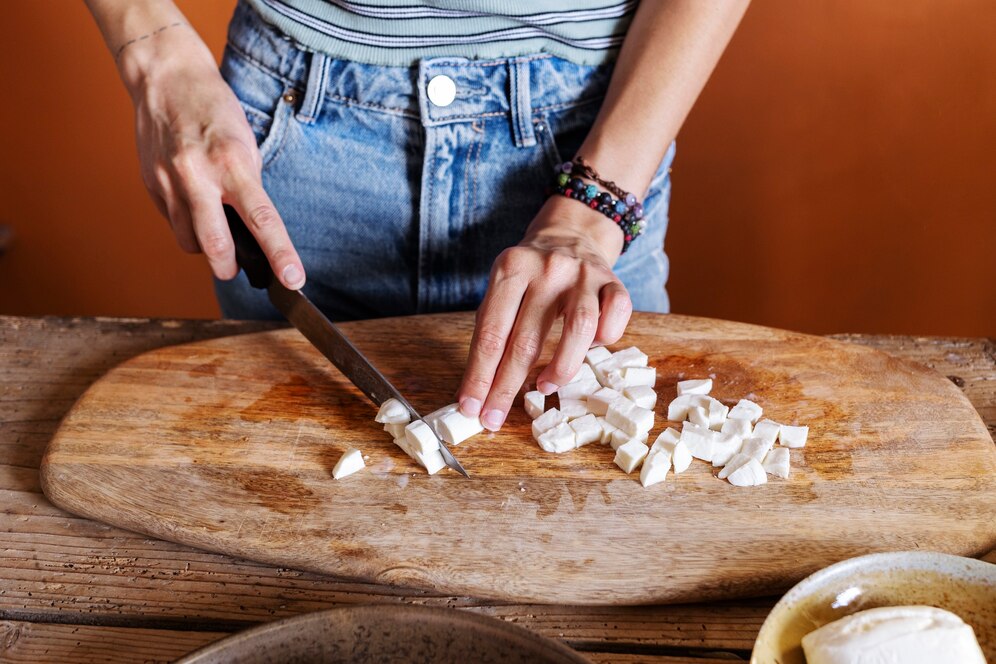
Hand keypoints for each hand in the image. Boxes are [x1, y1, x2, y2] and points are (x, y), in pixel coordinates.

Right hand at [121, 27, 303, 287]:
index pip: (263, 220)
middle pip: (215, 245)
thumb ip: (248, 186)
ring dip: (204, 244)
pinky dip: (186, 222)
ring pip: (189, 241)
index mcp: (232, 164)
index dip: (280, 255)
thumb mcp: (246, 144)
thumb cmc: (214, 110)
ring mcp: (169, 182)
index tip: (293, 279)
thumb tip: (254, 226)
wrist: (166, 78)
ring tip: (213, 223)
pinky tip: (192, 201)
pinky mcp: (149, 185)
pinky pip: (172, 222)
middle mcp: (198, 176)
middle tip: (236, 267)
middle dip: (228, 266)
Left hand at [457, 195, 632, 430]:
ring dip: (561, 368)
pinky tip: (591, 347)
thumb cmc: (531, 273)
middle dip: (507, 386)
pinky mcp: (614, 281)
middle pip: (526, 338)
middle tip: (495, 416)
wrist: (571, 232)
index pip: (490, 333)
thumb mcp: (503, 287)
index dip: (480, 375)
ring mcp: (583, 274)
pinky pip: (616, 316)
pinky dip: (605, 338)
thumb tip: (478, 389)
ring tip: (545, 387)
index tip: (471, 407)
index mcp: (510, 269)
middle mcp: (547, 269)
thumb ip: (492, 329)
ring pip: (579, 328)